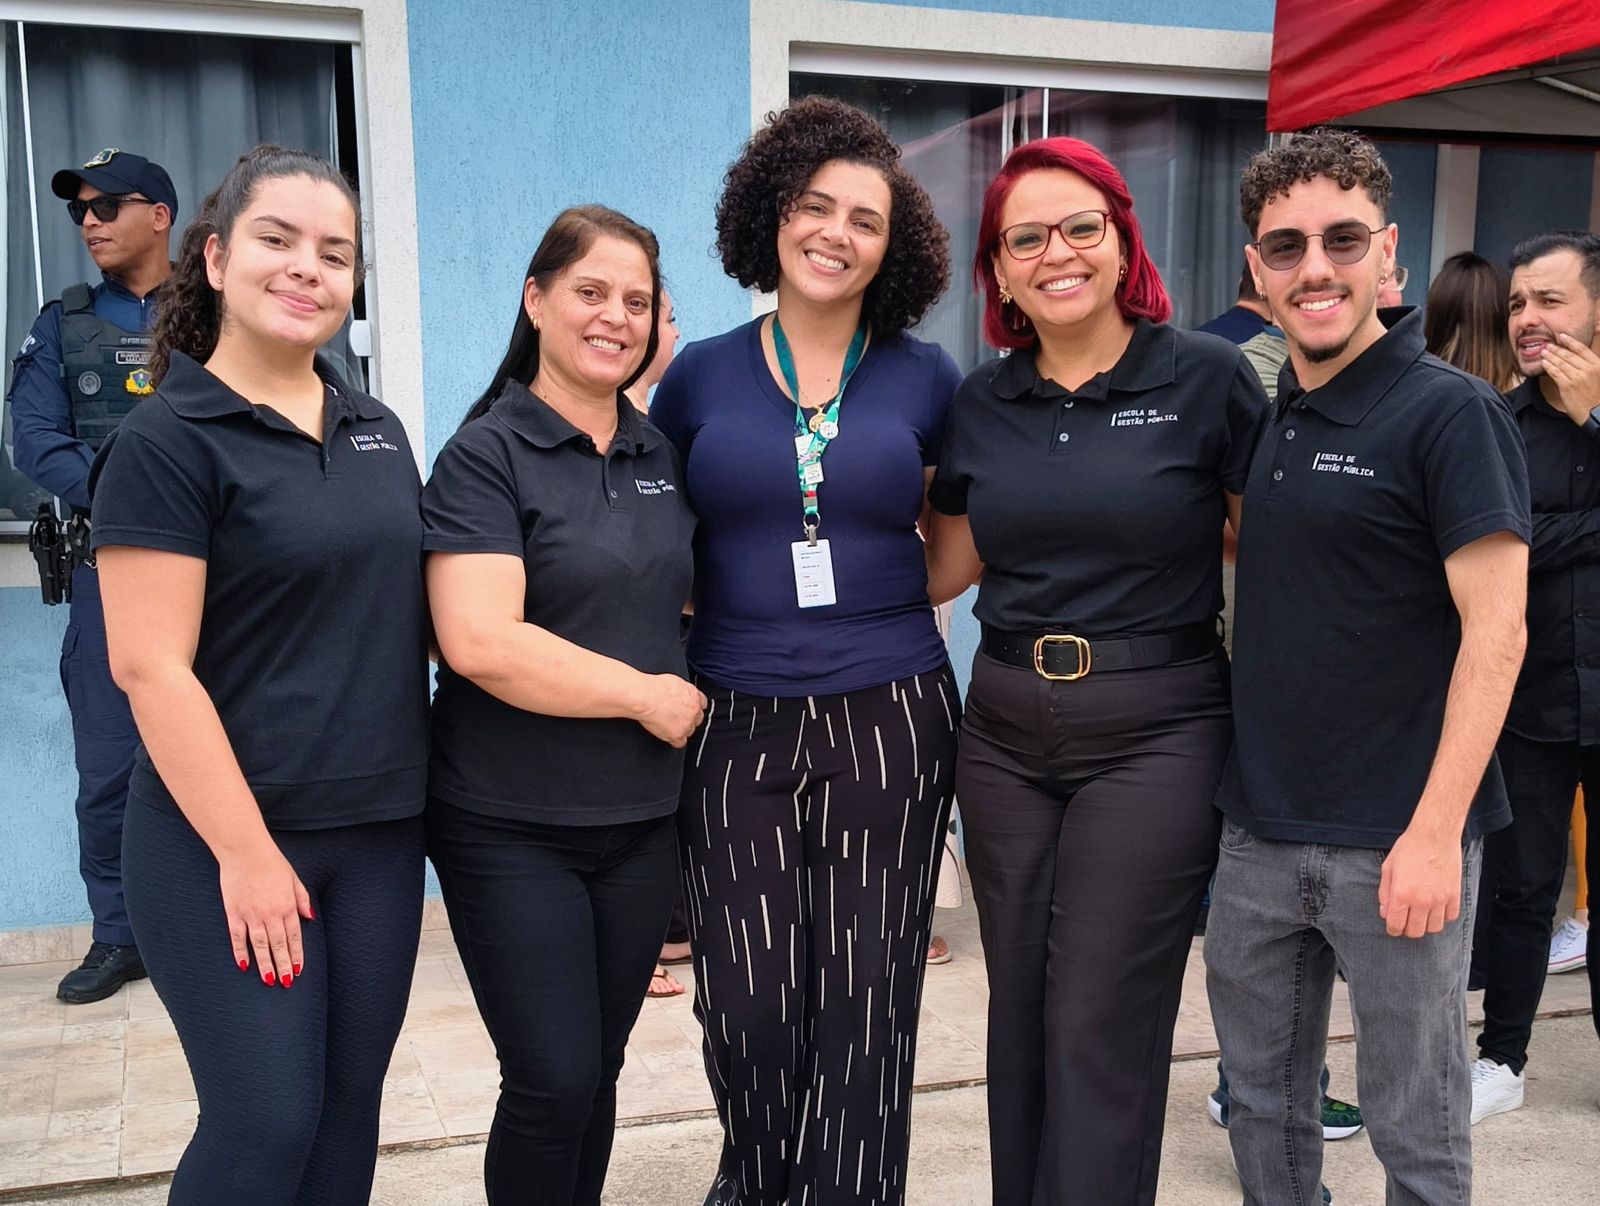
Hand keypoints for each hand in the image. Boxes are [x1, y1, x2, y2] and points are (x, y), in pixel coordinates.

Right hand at [218, 842, 313, 985]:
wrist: (245, 851)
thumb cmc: (271, 862)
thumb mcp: (294, 878)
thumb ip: (302, 899)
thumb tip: (310, 917)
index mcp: (287, 906)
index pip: (294, 937)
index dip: (296, 955)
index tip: (298, 970)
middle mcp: (271, 913)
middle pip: (279, 945)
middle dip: (283, 966)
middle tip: (285, 983)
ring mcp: (251, 914)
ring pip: (259, 946)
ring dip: (265, 964)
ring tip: (269, 980)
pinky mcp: (234, 913)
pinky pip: (237, 937)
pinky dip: (240, 952)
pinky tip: (244, 965)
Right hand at [635, 674, 708, 747]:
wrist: (646, 697)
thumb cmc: (655, 687)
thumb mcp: (675, 682)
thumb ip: (682, 691)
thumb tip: (679, 693)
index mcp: (694, 696)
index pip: (701, 704)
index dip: (693, 707)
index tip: (687, 708)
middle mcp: (694, 711)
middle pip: (697, 719)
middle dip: (689, 718)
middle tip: (677, 717)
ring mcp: (686, 724)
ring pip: (689, 731)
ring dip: (681, 729)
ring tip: (669, 725)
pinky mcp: (677, 735)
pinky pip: (680, 743)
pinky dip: (674, 740)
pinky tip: (667, 735)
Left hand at [1377, 826, 1462, 938]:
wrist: (1434, 835)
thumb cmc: (1409, 848)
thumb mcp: (1388, 868)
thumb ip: (1384, 893)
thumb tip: (1385, 912)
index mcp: (1402, 894)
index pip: (1396, 926)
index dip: (1393, 929)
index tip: (1394, 925)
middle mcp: (1421, 900)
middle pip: (1416, 932)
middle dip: (1408, 929)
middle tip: (1406, 919)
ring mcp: (1440, 899)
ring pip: (1434, 928)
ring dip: (1426, 924)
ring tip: (1422, 913)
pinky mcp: (1454, 895)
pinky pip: (1451, 917)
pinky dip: (1443, 916)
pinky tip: (1436, 907)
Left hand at [1542, 333, 1599, 424]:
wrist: (1597, 413)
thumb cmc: (1598, 397)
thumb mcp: (1599, 377)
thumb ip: (1590, 367)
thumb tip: (1579, 359)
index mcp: (1597, 365)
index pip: (1581, 349)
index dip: (1570, 341)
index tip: (1561, 336)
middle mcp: (1588, 369)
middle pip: (1568, 355)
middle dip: (1556, 349)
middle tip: (1548, 345)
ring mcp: (1577, 377)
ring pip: (1560, 363)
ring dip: (1550, 356)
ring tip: (1543, 352)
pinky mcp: (1567, 386)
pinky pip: (1555, 373)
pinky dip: (1549, 366)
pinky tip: (1544, 363)